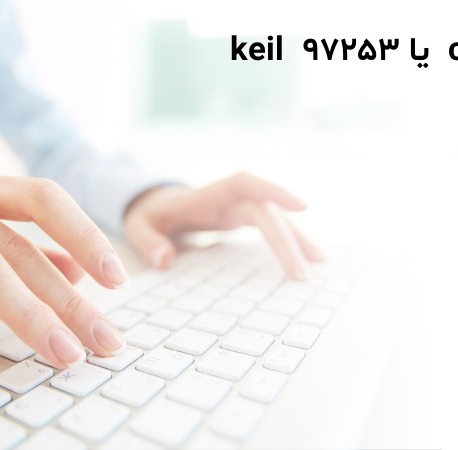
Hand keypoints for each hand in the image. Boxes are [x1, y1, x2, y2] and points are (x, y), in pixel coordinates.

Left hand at [123, 172, 324, 277]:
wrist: (154, 204)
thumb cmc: (149, 214)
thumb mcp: (137, 226)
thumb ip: (147, 241)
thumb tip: (165, 259)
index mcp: (208, 194)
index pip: (246, 184)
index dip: (274, 191)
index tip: (303, 207)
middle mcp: (230, 197)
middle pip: (266, 211)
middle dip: (287, 239)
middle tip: (302, 273)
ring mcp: (239, 207)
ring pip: (276, 218)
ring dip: (298, 238)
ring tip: (320, 262)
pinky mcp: (244, 218)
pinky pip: (272, 226)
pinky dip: (289, 241)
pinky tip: (307, 258)